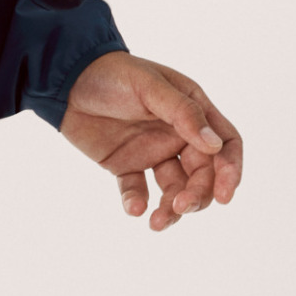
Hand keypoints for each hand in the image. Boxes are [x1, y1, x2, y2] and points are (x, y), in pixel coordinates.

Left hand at [59, 50, 242, 231]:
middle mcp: (177, 135)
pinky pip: (137, 190)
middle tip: (179, 206)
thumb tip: (215, 145)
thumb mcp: (149, 86)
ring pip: (174, 189)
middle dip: (197, 195)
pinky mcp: (126, 164)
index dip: (230, 170)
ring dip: (171, 208)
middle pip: (202, 174)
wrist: (65, 78)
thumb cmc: (112, 73)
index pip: (226, 144)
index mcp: (192, 111)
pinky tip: (133, 208)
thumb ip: (183, 113)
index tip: (224, 194)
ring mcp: (152, 151)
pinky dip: (137, 202)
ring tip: (156, 222)